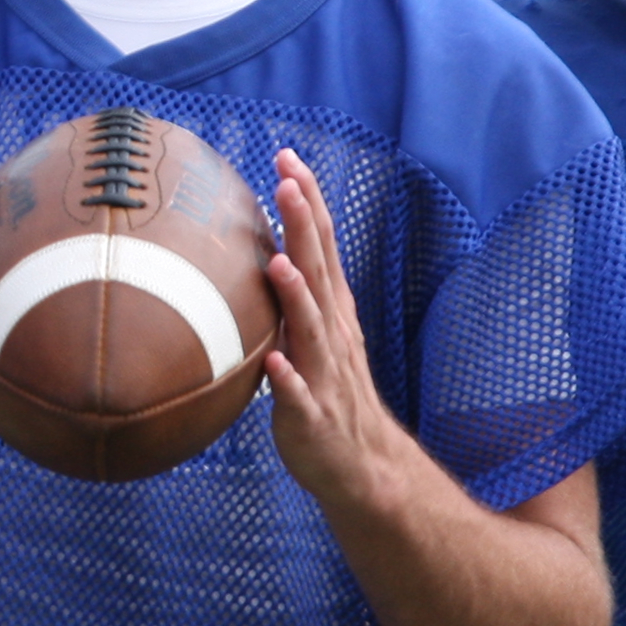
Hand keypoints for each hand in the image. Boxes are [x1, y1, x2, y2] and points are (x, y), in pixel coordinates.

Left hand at [264, 148, 416, 511]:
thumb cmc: (327, 392)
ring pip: (311, 329)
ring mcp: (324, 373)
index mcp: (331, 311)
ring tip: (279, 263)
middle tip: (288, 182)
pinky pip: (298, 396)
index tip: (288, 159)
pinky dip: (287, 379)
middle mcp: (332, 333)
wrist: (361, 466)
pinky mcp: (311, 416)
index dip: (307, 203)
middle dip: (304, 227)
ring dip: (297, 296)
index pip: (320, 246)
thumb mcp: (314, 334)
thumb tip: (264, 242)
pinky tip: (273, 364)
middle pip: (318, 271)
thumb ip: (295, 291)